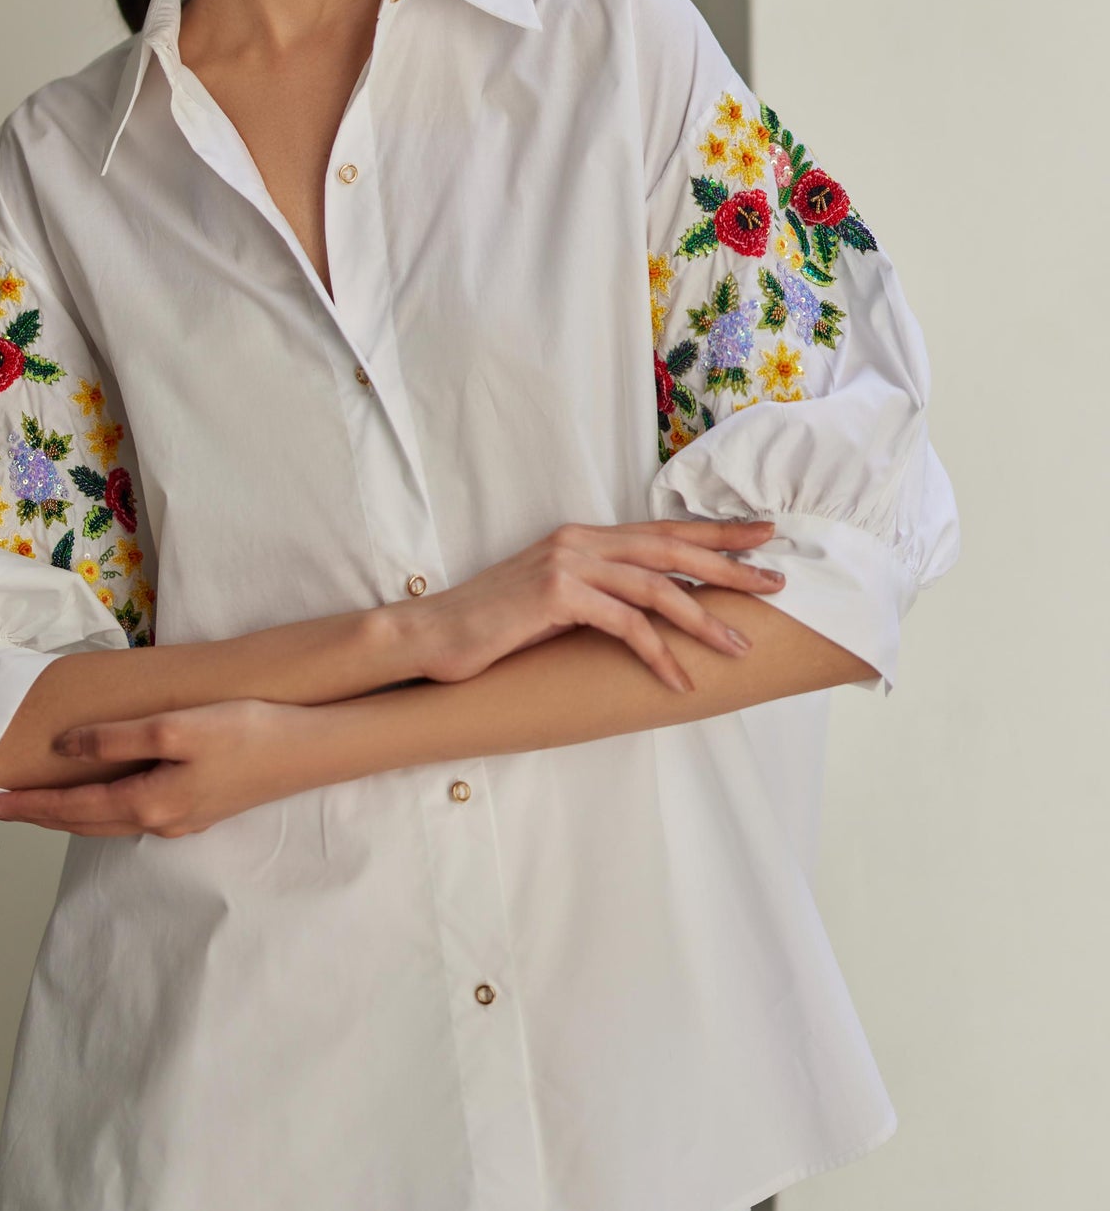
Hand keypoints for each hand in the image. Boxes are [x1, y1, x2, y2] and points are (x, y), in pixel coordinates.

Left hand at [0, 696, 318, 837]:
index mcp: (148, 802)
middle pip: (86, 822)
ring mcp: (183, 819)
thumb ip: (117, 738)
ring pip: (109, 822)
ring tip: (40, 804)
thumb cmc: (244, 732)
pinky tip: (103, 797)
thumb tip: (66, 748)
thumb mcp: (175, 727)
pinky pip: (134, 815)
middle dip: (42, 816)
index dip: (30, 804)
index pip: (72, 808)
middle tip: (2, 808)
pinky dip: (103, 809)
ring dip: (71, 815)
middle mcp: (160, 820)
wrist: (307, 751)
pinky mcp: (201, 809)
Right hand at [402, 518, 786, 693]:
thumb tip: (652, 610)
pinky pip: (624, 624)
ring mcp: (568, 563)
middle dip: (730, 565)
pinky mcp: (556, 595)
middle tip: (776, 583)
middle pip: (671, 548)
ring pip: (657, 587)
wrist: (435, 634)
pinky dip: (658, 654)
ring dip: (704, 620)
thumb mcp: (555, 600)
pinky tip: (678, 681)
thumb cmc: (495, 627)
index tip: (763, 534)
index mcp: (584, 536)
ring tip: (738, 647)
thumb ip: (599, 592)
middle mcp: (580, 540)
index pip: (663, 529)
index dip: (716, 530)